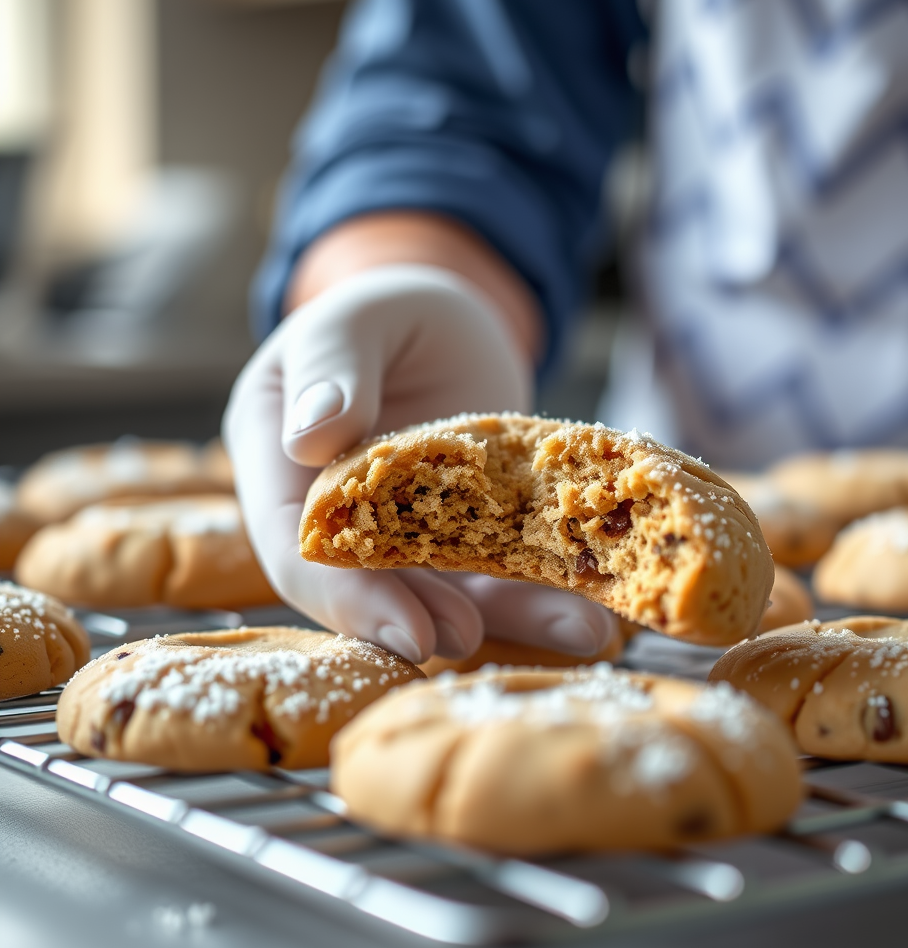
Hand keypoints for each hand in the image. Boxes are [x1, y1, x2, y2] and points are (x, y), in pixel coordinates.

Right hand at [224, 263, 615, 662]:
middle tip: (468, 637)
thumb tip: (308, 438)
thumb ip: (333, 366)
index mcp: (279, 459)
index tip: (403, 629)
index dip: (343, 596)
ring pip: (440, 592)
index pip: (292, 545)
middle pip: (364, 586)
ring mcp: (401, 533)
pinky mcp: (461, 538)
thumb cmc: (395, 310)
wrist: (453, 327)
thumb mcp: (360, 317)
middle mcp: (333, 513)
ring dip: (499, 618)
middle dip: (419, 617)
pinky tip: (589, 615)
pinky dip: (540, 598)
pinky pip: (494, 578)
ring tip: (567, 629)